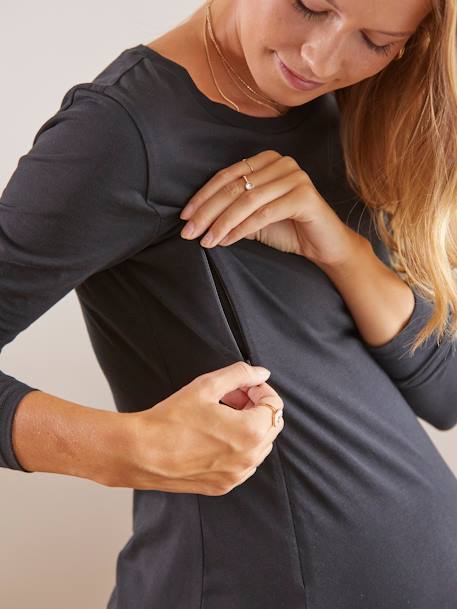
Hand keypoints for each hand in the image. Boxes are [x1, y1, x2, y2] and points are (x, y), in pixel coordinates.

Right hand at [103, 362, 284, 495]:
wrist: (141, 452)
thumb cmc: (171, 419)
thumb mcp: (207, 386)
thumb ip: (240, 375)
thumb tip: (261, 373)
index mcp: (251, 432)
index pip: (274, 405)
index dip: (260, 389)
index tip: (244, 385)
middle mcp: (250, 458)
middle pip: (271, 426)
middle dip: (256, 407)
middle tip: (231, 396)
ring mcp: (237, 476)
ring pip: (259, 446)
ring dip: (248, 427)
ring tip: (221, 415)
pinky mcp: (223, 486)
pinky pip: (243, 463)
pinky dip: (237, 447)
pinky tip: (213, 435)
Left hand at [179, 149, 365, 266]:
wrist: (325, 246)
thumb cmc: (288, 229)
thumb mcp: (252, 218)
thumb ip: (231, 212)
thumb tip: (196, 219)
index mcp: (266, 161)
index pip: (227, 176)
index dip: (203, 197)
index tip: (185, 217)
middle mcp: (281, 162)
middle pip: (234, 187)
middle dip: (207, 212)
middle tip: (189, 232)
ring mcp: (295, 177)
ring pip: (246, 200)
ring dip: (221, 223)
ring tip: (205, 241)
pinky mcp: (304, 195)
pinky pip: (264, 213)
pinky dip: (241, 228)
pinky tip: (226, 241)